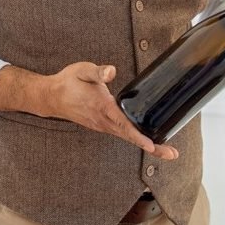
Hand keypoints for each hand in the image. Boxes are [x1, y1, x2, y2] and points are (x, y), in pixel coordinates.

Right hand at [44, 62, 178, 160]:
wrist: (52, 96)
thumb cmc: (69, 82)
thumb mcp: (83, 70)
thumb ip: (98, 71)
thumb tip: (111, 71)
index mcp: (102, 107)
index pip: (123, 124)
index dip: (138, 136)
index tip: (152, 145)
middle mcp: (103, 121)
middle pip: (130, 137)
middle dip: (152, 147)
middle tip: (173, 154)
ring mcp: (102, 125)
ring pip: (127, 137)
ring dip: (146, 144)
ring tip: (166, 150)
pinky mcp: (102, 125)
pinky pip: (122, 134)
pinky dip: (136, 139)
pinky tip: (146, 138)